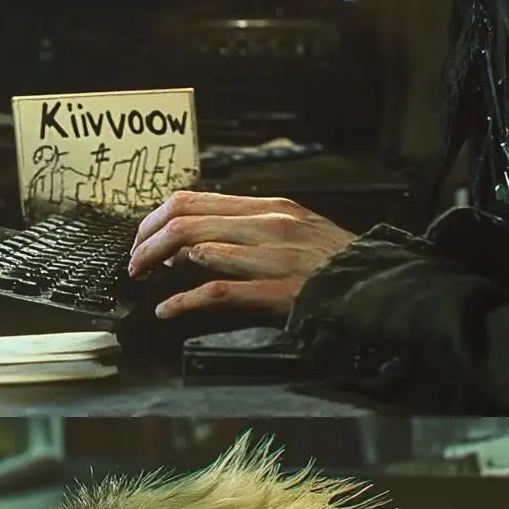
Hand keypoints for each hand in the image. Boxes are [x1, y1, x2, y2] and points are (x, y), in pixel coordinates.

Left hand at [129, 193, 354, 320]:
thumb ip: (244, 229)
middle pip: (185, 220)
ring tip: (143, 279)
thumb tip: (189, 244)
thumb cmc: (330, 262)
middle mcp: (267, 223)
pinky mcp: (276, 291)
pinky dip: (184, 301)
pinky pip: (218, 291)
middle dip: (147, 242)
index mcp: (267, 206)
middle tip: (133, 263)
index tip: (142, 239)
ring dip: (158, 265)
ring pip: (197, 248)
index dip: (156, 219)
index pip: (193, 198)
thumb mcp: (292, 228)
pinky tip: (168, 309)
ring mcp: (271, 257)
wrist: (375, 285)